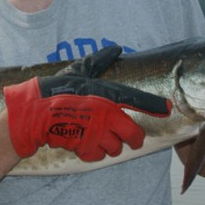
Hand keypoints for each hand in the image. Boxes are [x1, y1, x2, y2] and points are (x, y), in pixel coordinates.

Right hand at [4, 46, 171, 161]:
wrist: (36, 111)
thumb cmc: (58, 89)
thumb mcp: (80, 71)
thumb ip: (99, 61)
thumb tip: (116, 48)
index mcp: (107, 96)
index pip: (137, 100)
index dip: (154, 105)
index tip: (167, 108)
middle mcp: (107, 116)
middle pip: (133, 136)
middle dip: (133, 139)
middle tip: (129, 140)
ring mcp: (97, 133)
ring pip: (115, 149)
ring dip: (110, 146)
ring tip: (98, 137)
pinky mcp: (85, 147)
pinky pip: (97, 156)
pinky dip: (92, 152)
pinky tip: (84, 143)